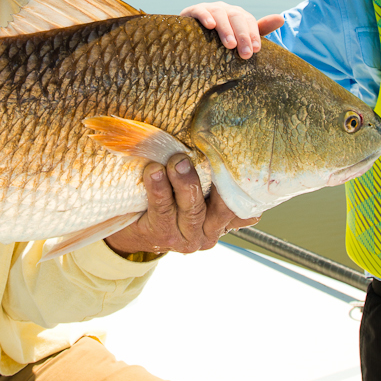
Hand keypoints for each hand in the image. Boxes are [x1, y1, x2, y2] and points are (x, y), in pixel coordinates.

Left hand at [104, 153, 257, 255]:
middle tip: (204, 157)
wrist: (136, 227)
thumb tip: (229, 143)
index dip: (243, 185)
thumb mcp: (198, 193)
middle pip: (222, 208)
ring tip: (176, 162)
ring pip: (192, 210)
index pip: (244, 207)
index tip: (238, 159)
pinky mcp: (163, 236)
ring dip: (184, 182)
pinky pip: (162, 210)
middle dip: (215, 179)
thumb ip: (213, 179)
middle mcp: (210, 232)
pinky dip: (159, 189)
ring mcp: (187, 237)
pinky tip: (154, 172)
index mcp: (224, 221)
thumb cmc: (172, 200)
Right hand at [180, 2, 285, 59]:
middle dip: (243, 36)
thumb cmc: (219, 38)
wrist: (191, 36)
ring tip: (230, 44)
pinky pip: (200, 11)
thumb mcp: (240, 36)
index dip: (253, 35)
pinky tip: (210, 25)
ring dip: (226, 29)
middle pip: (236, 18)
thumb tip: (282, 19)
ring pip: (220, 14)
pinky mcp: (193, 10)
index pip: (249, 21)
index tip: (256, 50)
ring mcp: (209, 8)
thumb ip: (259, 30)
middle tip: (246, 54)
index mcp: (237, 14)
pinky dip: (205, 16)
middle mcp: (225, 9)